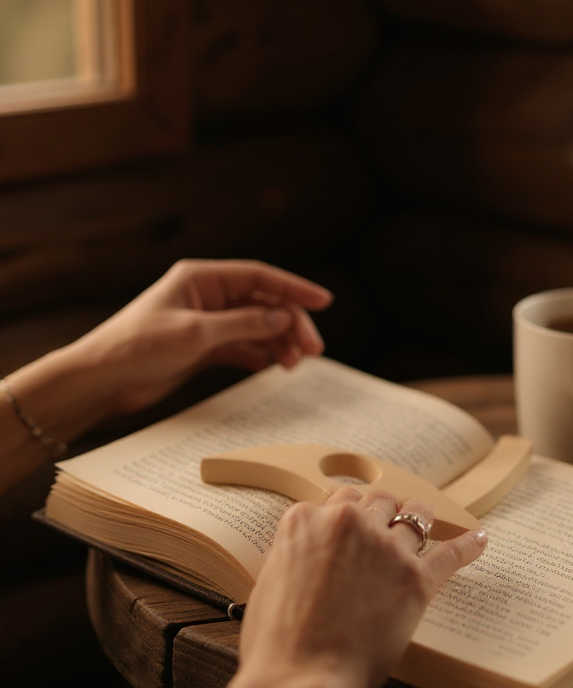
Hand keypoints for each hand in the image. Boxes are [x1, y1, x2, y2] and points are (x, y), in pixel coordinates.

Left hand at [74, 259, 331, 412]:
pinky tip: (274, 367)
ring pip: (256, 327)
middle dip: (291, 323)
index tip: (324, 302)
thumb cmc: (137, 347)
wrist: (103, 380)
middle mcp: (207, 296)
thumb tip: (283, 316)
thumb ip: (243, 324)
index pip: (259, 276)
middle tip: (312, 349)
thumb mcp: (195, 333)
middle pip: (263, 303)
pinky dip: (260, 356)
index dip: (294, 288)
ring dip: (279, 342)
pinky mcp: (203, 348)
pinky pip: (243, 347)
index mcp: (202, 278)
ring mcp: (206, 322)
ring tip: (295, 363)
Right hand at [237, 488, 487, 687]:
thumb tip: (312, 555)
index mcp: (306, 520)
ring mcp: (385, 548)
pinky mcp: (416, 578)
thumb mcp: (271, 580)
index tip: (356, 528)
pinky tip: (478, 540)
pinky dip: (466, 545)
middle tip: (386, 530)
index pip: (339, 500)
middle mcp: (348, 523)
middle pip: (378, 501)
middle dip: (382, 515)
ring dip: (419, 521)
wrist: (301, 679)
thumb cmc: (276, 642)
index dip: (350, 516)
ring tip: (427, 527)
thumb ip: (296, 554)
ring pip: (414, 515)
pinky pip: (450, 552)